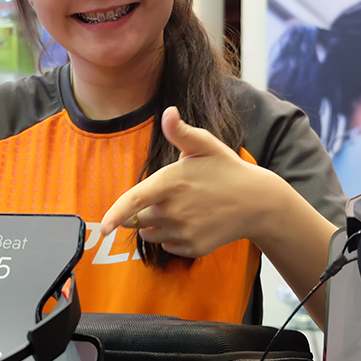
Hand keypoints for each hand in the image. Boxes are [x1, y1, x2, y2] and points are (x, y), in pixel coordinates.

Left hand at [95, 107, 283, 258]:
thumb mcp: (205, 145)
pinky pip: (169, 246)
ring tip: (181, 209)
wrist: (257, 202)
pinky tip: (192, 222)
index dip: (115, 215)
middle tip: (171, 196)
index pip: (134, 202)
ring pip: (151, 234)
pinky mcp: (194, 248)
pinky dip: (172, 237)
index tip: (102, 228)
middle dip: (145, 210)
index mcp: (170, 183)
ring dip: (155, 225)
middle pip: (139, 218)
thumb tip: (168, 112)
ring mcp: (184, 232)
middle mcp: (174, 211)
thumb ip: (181, 132)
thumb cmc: (227, 169)